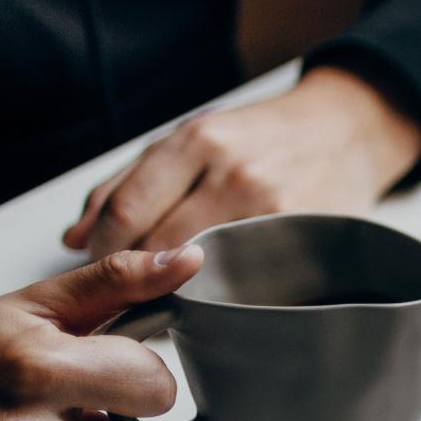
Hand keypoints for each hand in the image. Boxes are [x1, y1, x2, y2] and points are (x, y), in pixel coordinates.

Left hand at [64, 66, 420, 257]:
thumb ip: (127, 183)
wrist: (348, 130)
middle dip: (135, 273)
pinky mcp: (303, 236)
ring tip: (175, 288)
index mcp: (198, 140)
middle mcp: (234, 172)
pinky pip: (246, 278)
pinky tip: (220, 287)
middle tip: (134, 284)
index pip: (126, 212)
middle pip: (159, 247)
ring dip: (177, 287)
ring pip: (200, 270)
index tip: (102, 262)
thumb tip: (72, 238)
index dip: (103, 249)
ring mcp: (273, 208)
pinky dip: (223, 290)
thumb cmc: (264, 136)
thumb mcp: (193, 137)